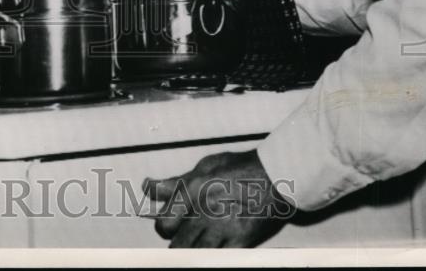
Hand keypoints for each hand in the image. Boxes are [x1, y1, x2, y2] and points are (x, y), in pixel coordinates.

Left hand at [142, 150, 294, 247]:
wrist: (276, 176)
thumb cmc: (241, 167)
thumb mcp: (205, 166)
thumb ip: (176, 181)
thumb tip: (149, 188)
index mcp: (193, 189)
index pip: (164, 221)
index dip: (164, 227)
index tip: (168, 226)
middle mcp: (205, 211)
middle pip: (178, 243)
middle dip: (178, 243)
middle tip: (183, 239)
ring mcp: (223, 228)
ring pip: (196, 254)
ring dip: (193, 252)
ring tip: (197, 245)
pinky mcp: (241, 240)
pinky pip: (220, 258)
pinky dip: (213, 258)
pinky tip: (213, 251)